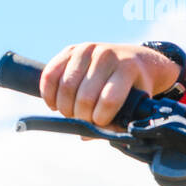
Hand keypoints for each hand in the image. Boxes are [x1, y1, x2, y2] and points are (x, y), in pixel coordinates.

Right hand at [40, 42, 180, 128]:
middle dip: (81, 117)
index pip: (109, 100)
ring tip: (71, 114)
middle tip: (84, 121)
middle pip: (85, 97)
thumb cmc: (134, 86)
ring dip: (64, 108)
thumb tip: (86, 136)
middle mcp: (107, 56)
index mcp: (128, 68)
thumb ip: (118, 122)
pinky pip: (50, 74)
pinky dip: (48, 94)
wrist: (134, 58)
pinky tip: (54, 105)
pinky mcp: (70, 49)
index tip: (99, 124)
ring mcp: (87, 50)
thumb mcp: (136, 102)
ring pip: (66, 87)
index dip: (100, 119)